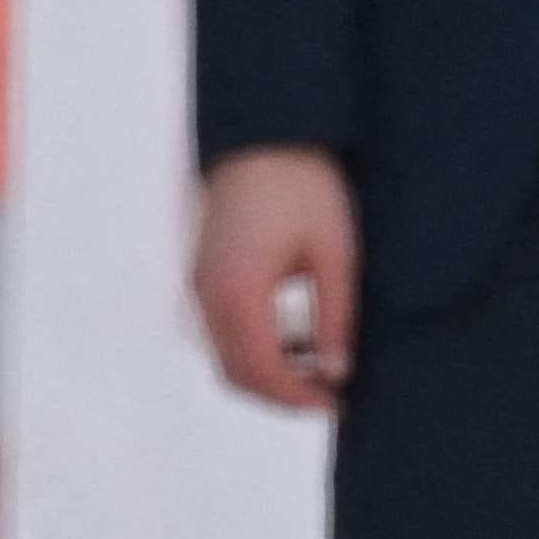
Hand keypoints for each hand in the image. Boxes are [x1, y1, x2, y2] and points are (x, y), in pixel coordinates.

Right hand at [192, 145, 359, 406]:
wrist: (265, 135)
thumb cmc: (304, 185)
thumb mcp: (335, 252)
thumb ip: (335, 317)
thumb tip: (337, 372)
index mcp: (238, 290)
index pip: (263, 371)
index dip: (299, 398)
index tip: (336, 403)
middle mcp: (208, 294)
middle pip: (237, 374)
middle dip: (282, 395)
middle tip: (329, 396)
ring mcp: (200, 285)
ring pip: (227, 357)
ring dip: (268, 374)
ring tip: (318, 369)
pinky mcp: (204, 276)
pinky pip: (223, 332)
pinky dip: (256, 349)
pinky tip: (295, 339)